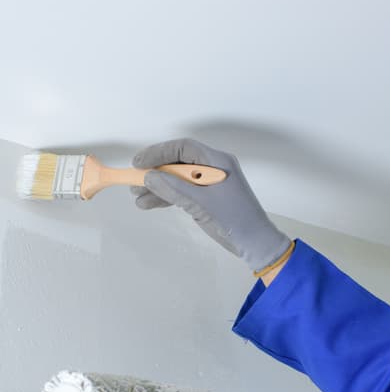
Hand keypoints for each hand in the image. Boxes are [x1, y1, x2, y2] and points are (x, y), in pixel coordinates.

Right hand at [131, 138, 291, 273]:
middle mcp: (214, 168)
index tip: (138, 163)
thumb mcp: (201, 203)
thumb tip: (148, 177)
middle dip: (155, 172)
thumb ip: (173, 189)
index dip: (159, 152)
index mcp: (218, 162)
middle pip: (178, 163)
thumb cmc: (234, 220)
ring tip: (137, 198)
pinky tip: (149, 204)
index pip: (184, 148)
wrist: (255, 243)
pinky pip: (184, 192)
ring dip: (158, 187)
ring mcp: (211, 184)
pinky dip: (168, 197)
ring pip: (179, 179)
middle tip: (133, 182)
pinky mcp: (208, 199)